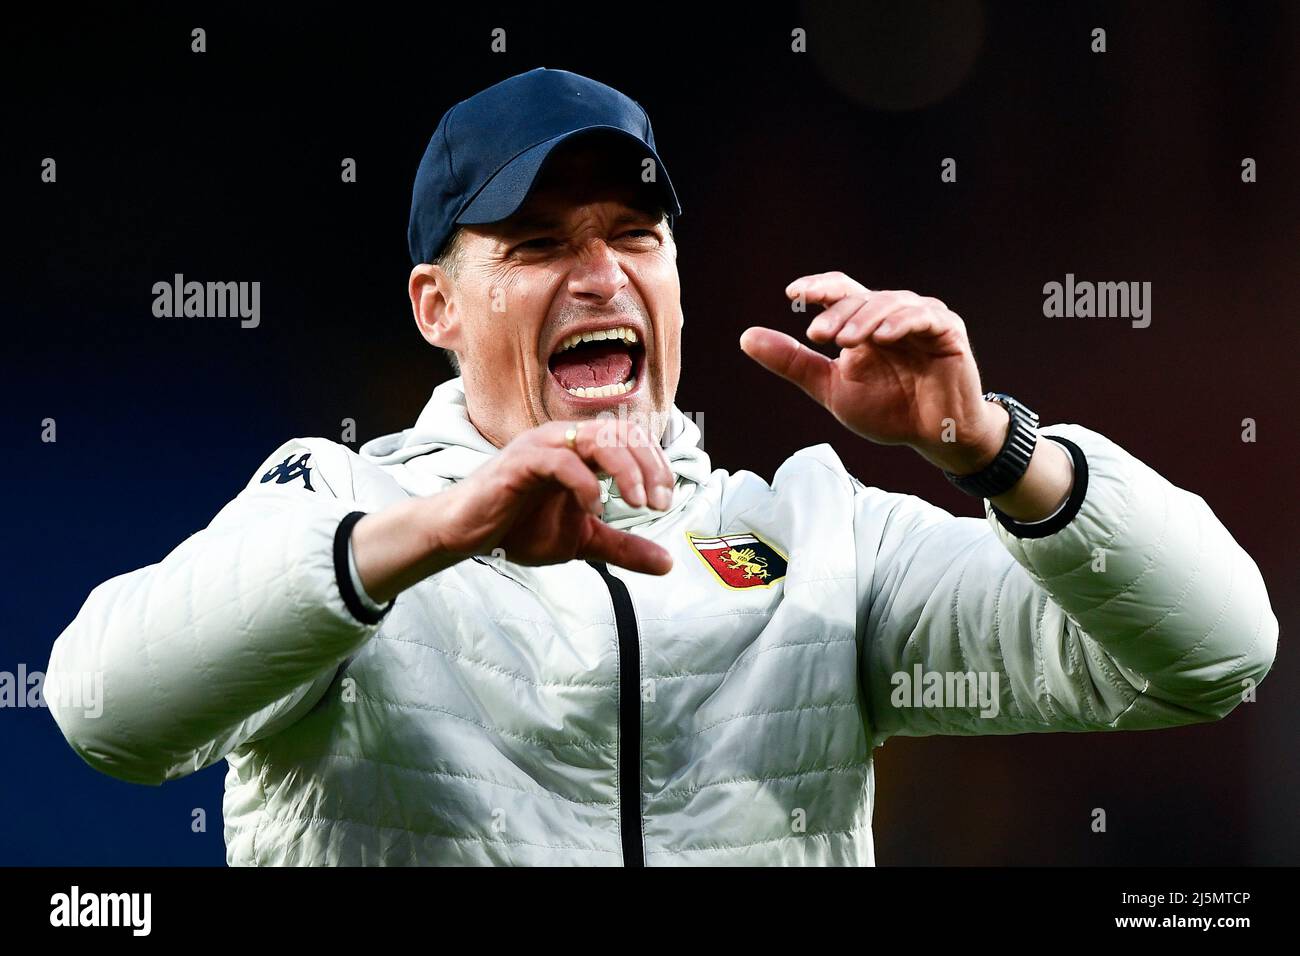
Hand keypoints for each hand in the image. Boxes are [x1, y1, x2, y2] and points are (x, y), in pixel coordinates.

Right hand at [433, 418, 674, 570]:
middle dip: (649, 465)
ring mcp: (542, 447)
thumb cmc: (519, 527)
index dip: (656, 464)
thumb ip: (623, 547)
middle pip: (622, 432)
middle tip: (658, 503)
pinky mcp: (519, 463)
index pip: (632, 438)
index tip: (664, 501)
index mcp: (582, 450)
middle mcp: (565, 440)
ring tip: (636, 502)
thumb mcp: (582, 540)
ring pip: (597, 438)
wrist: (467, 536)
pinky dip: (584, 483)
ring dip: (626, 469)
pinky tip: (594, 509)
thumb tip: (667, 563)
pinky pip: (561, 461)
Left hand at [739, 271, 1007, 472]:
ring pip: (889, 304)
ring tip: (844, 341)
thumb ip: (793, 362)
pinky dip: (902, 322)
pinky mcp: (947, 330)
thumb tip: (746, 337)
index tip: (793, 293)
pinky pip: (924, 317)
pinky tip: (883, 336)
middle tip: (817, 336)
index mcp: (863, 322)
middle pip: (860, 298)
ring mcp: (921, 318)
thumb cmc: (889, 410)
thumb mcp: (831, 387)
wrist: (934, 437)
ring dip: (864, 319)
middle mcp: (891, 313)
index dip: (818, 287)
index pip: (839, 292)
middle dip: (837, 314)